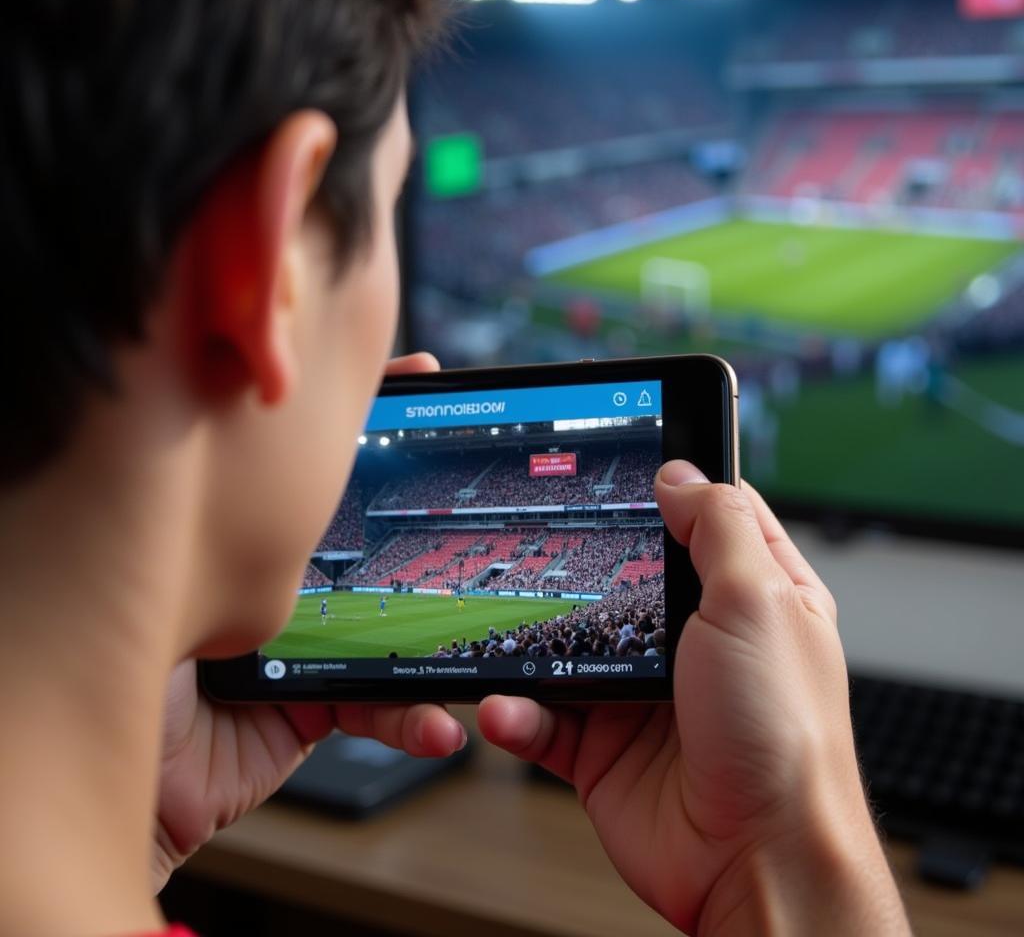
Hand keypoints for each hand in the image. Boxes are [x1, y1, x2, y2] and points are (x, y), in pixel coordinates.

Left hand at [153, 352, 465, 890]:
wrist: (94, 739)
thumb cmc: (120, 631)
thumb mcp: (187, 539)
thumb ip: (240, 487)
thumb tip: (280, 399)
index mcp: (255, 531)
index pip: (324, 468)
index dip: (375, 425)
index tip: (417, 377)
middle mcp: (287, 583)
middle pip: (370, 536)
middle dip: (421, 500)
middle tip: (460, 468)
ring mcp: (307, 647)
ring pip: (396, 630)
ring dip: (441, 635)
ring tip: (473, 627)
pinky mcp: (313, 711)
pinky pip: (378, 712)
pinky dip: (412, 720)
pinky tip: (439, 725)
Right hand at [478, 462, 908, 935]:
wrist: (755, 861)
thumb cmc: (783, 738)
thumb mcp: (758, 604)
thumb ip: (718, 530)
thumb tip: (680, 475)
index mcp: (751, 599)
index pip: (710, 520)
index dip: (673, 486)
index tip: (626, 459)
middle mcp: (697, 641)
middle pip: (624, 576)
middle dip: (583, 566)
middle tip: (541, 545)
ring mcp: (645, 693)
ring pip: (570, 646)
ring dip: (533, 644)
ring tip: (507, 636)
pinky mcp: (603, 744)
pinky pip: (542, 716)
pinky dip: (516, 712)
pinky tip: (508, 708)